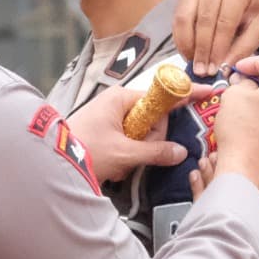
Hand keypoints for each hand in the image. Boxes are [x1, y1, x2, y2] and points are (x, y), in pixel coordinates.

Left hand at [66, 83, 203, 184]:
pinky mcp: (107, 132)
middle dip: (151, 140)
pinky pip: (130, 142)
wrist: (50, 164)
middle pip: (154, 119)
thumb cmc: (84, 151)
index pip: (163, 94)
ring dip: (137, 152)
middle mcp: (118, 103)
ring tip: (119, 164)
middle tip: (135, 155)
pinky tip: (114, 167)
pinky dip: (126, 156)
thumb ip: (155, 152)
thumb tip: (180, 152)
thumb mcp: (124, 153)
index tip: (209, 91)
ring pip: (142, 134)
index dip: (186, 94)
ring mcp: (112, 117)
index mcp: (122, 98)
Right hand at [174, 0, 258, 70]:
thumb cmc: (253, 7)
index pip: (225, 21)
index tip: (214, 69)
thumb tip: (225, 65)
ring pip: (186, 17)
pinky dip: (180, 37)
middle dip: (202, 49)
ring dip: (188, 44)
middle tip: (201, 70)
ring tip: (193, 63)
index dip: (218, 47)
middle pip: (204, 18)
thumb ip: (246, 45)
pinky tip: (186, 51)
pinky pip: (178, 16)